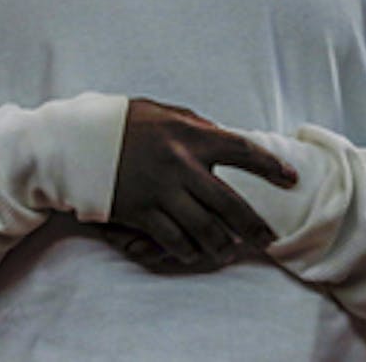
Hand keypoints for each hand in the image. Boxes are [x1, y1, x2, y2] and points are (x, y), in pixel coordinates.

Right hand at [107, 98, 297, 268]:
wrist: (75, 143)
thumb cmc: (121, 123)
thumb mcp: (162, 112)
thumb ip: (195, 124)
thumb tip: (223, 136)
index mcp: (189, 135)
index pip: (242, 150)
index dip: (270, 166)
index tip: (290, 178)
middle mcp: (180, 165)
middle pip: (230, 203)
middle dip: (254, 225)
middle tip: (269, 239)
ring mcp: (161, 192)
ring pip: (205, 229)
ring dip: (223, 245)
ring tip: (232, 251)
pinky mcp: (141, 213)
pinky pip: (175, 240)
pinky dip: (190, 251)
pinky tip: (197, 253)